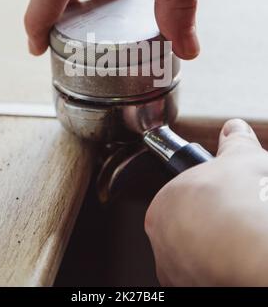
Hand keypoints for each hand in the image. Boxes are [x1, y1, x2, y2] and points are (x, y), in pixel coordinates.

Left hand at [145, 119, 267, 286]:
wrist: (257, 246)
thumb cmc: (241, 202)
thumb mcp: (241, 158)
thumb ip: (234, 142)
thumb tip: (234, 129)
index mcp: (163, 205)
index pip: (177, 202)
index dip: (203, 199)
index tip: (219, 200)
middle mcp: (162, 243)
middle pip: (185, 231)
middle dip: (208, 225)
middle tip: (234, 219)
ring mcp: (178, 274)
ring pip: (194, 259)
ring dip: (214, 251)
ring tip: (240, 240)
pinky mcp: (194, 292)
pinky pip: (207, 278)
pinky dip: (222, 271)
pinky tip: (239, 259)